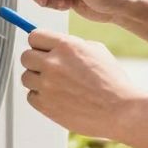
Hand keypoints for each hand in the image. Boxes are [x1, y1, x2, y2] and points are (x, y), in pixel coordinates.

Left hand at [19, 28, 147, 140]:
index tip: (42, 49)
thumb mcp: (97, 51)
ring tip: (57, 85)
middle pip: (25, 56)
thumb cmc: (113, 82)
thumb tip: (55, 44)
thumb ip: (72, 45)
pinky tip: (59, 98)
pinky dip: (41, 98)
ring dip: (37, 80)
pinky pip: (31, 97)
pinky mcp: (46, 106)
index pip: (34, 36)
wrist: (121, 111)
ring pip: (26, 77)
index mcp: (66, 46)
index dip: (39, 43)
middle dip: (36, 61)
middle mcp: (53, 63)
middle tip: (49, 68)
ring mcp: (47, 85)